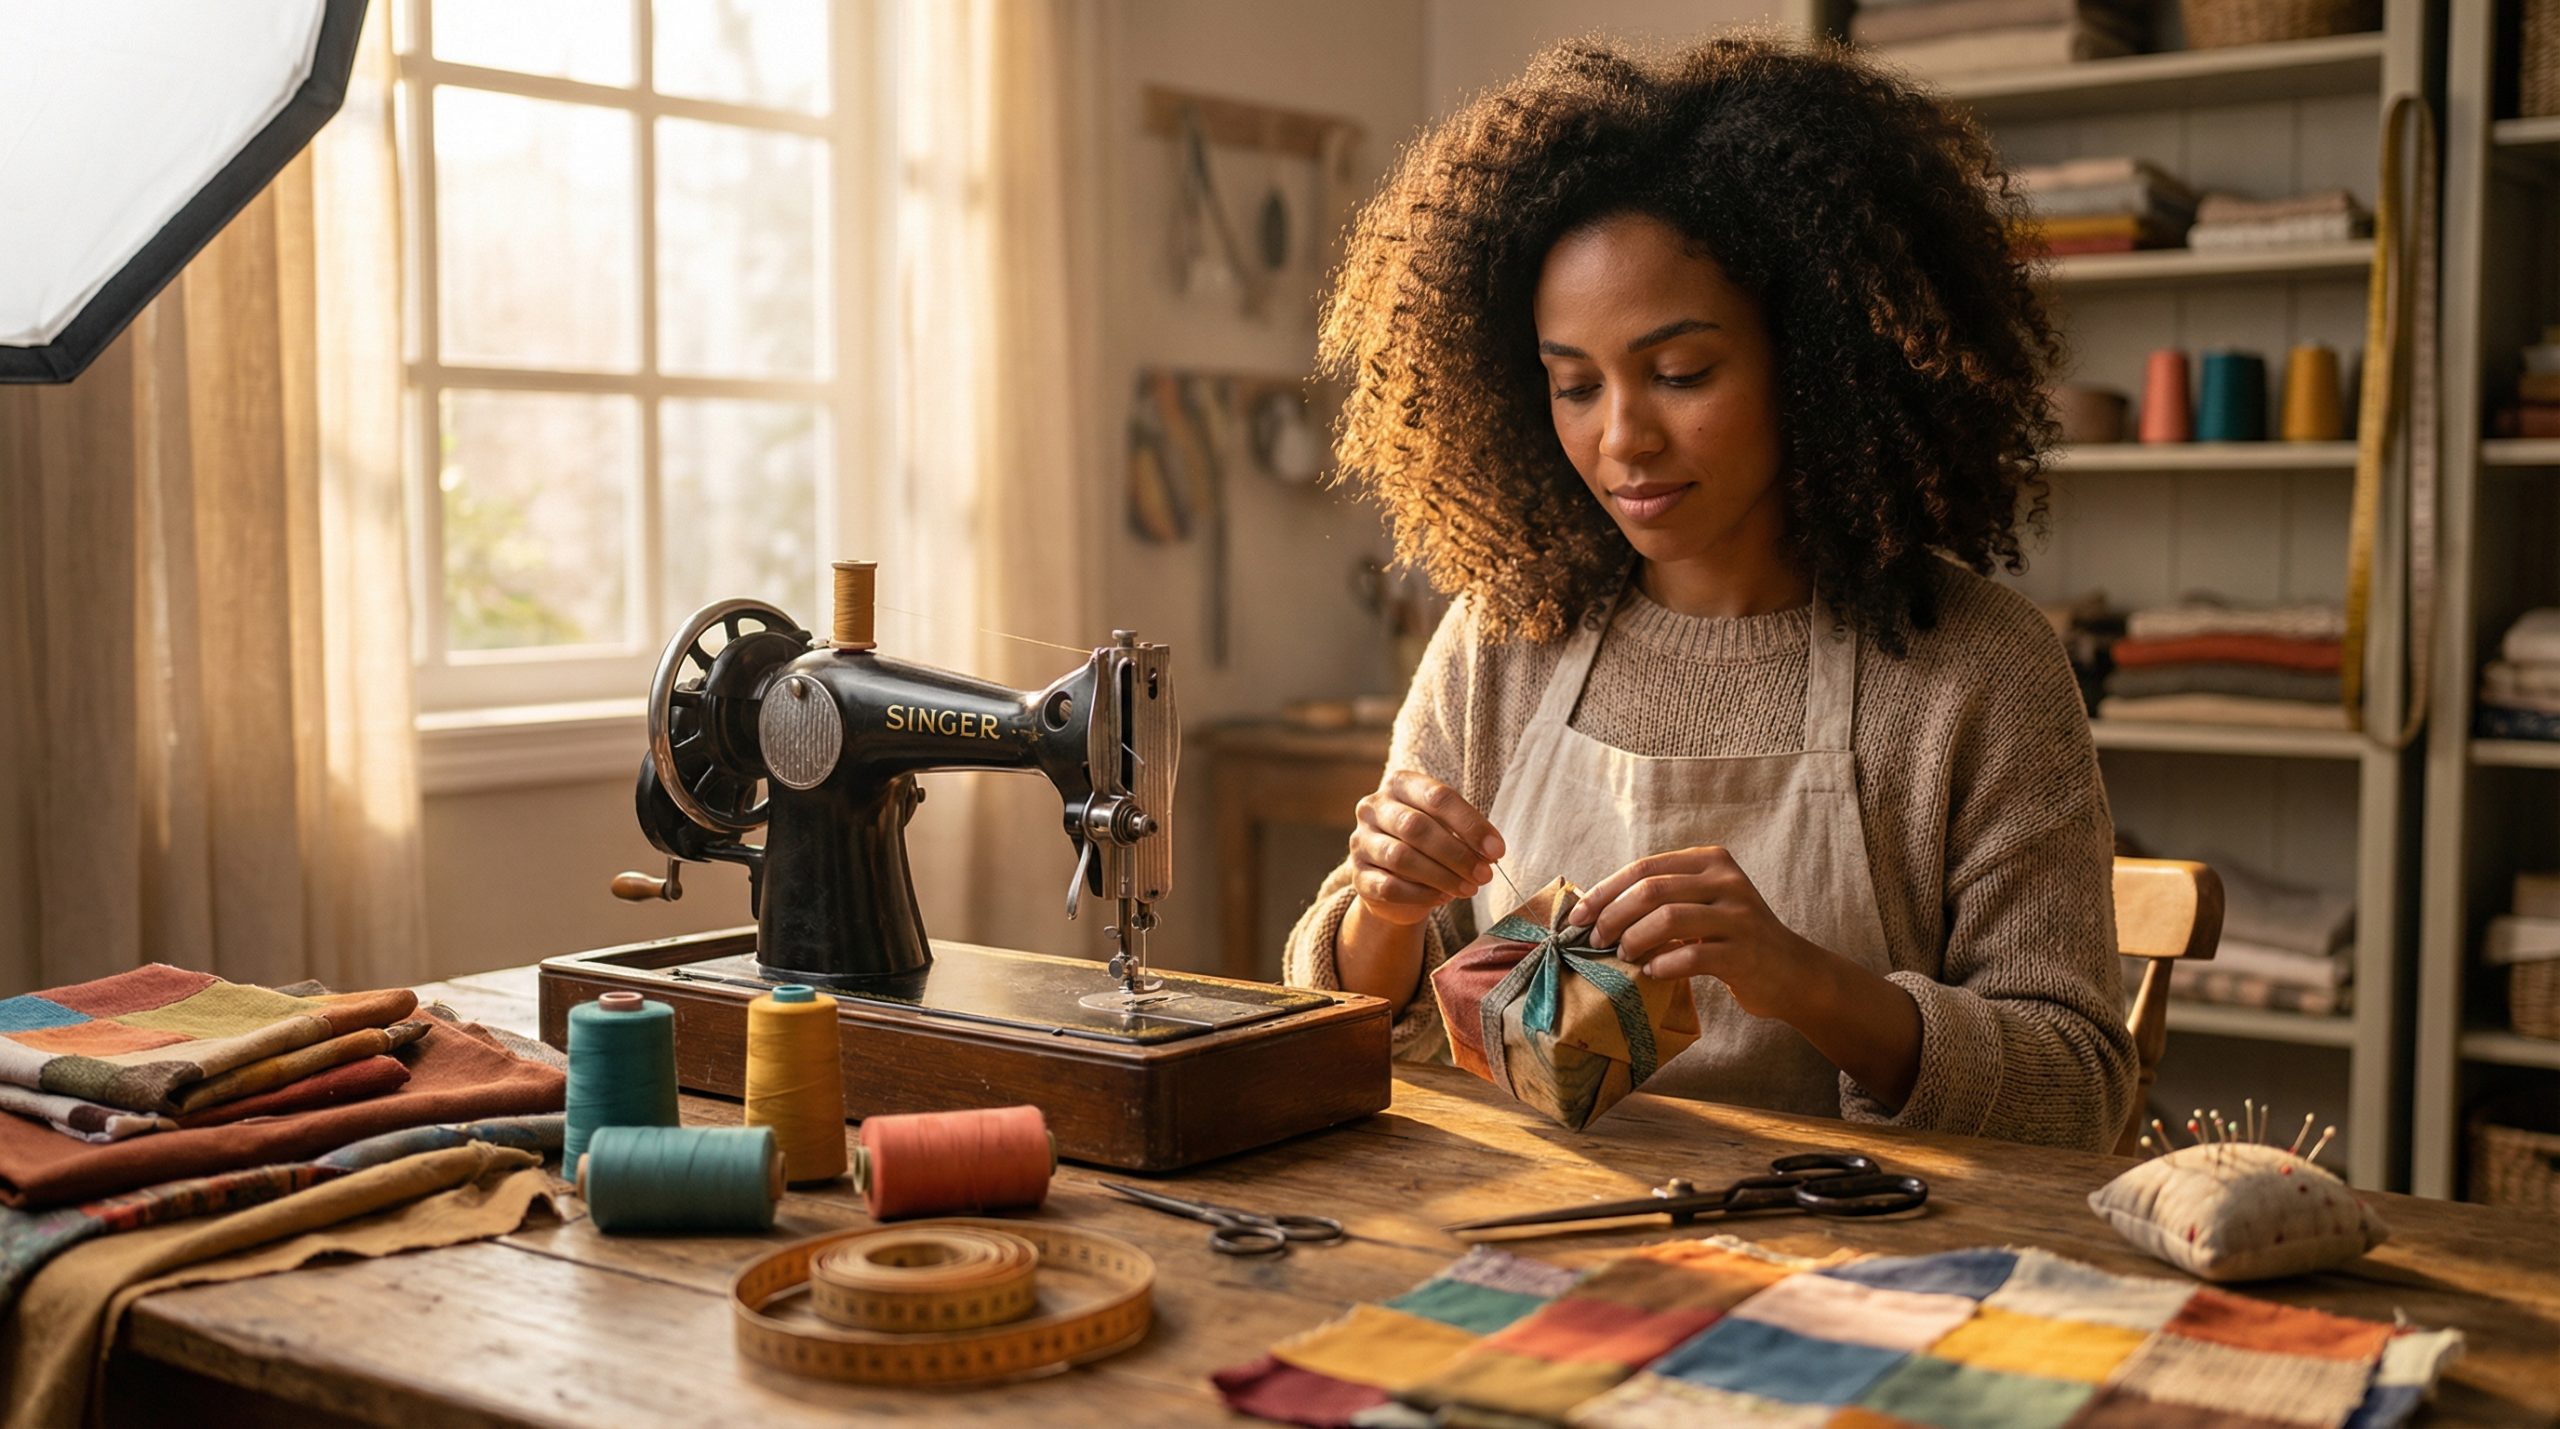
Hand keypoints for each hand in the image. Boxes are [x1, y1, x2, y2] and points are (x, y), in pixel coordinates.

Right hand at [1348, 771, 1504, 926]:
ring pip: (1401, 857)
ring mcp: (1360, 841)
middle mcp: (1373, 807)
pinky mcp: (1357, 875)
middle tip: (1485, 875)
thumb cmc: (1429, 845)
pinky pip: (1389, 886)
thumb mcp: (1448, 829)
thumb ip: (1466, 836)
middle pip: (1416, 827)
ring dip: (1442, 876)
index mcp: (1400, 784)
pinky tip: (1442, 897)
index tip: (1497, 850)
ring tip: (1469, 889)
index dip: (1470, 824)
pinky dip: (1420, 894)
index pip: (1437, 796)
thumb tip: (1490, 853)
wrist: (1394, 881)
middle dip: (1457, 854)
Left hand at [1563, 846, 1812, 1017]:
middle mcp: (1727, 881)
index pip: (1644, 868)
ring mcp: (1739, 916)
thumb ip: (1663, 898)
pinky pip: (1692, 956)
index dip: (1604, 892)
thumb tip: (1594, 908)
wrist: (1791, 972)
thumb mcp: (1702, 904)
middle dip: (1613, 916)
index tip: (1577, 917)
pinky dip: (1663, 965)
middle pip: (1652, 890)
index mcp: (1711, 861)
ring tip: (1622, 956)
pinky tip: (1651, 973)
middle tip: (1595, 941)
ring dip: (1634, 939)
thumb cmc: (1732, 938)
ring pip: (1669, 919)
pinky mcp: (1745, 953)